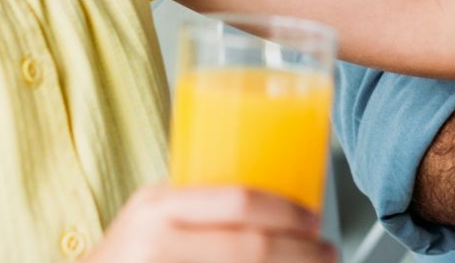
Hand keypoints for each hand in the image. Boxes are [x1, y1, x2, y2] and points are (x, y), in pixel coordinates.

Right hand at [88, 185, 333, 262]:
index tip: (315, 221)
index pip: (238, 203)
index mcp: (159, 206)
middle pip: (251, 247)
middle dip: (302, 252)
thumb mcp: (153, 215)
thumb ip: (200, 204)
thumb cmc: (127, 254)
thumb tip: (275, 199)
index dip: (288, 214)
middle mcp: (156, 241)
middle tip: (328, 253)